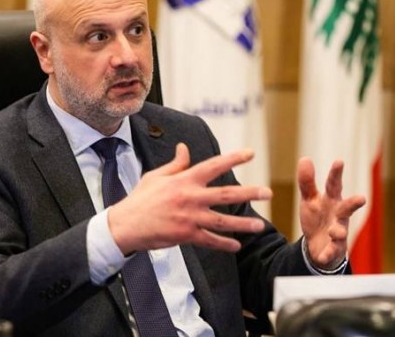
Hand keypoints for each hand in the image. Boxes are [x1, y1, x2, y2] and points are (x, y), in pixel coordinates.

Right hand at [108, 143, 271, 254]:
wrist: (127, 224)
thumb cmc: (140, 199)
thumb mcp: (156, 176)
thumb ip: (175, 164)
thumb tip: (184, 148)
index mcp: (184, 180)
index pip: (214, 165)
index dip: (233, 158)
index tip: (250, 154)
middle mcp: (191, 197)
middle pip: (226, 194)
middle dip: (249, 192)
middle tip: (268, 193)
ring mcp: (190, 217)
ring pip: (223, 220)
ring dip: (243, 224)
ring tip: (260, 226)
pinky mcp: (186, 234)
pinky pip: (210, 240)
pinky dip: (224, 243)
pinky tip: (236, 245)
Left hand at [297, 157, 365, 269]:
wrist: (318, 246)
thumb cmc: (317, 218)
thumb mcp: (309, 199)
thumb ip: (307, 182)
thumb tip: (305, 159)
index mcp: (331, 201)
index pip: (334, 185)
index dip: (336, 174)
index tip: (339, 162)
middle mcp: (338, 216)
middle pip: (347, 208)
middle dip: (354, 204)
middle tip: (361, 198)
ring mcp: (337, 233)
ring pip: (341, 232)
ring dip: (338, 231)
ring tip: (334, 231)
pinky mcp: (333, 250)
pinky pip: (331, 252)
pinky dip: (327, 253)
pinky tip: (322, 255)